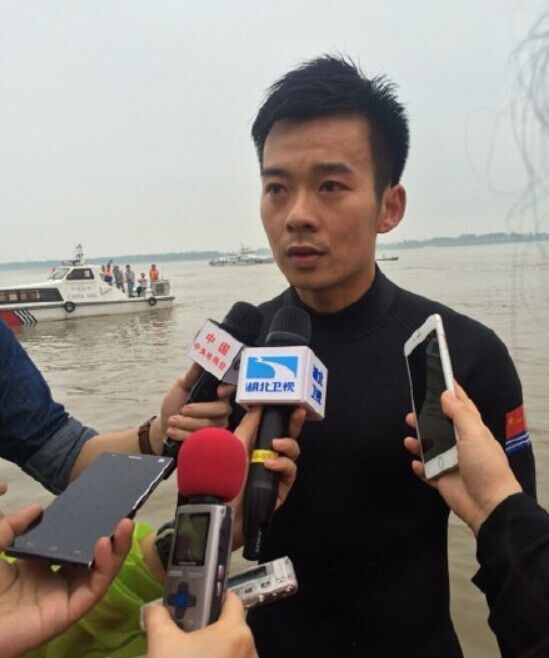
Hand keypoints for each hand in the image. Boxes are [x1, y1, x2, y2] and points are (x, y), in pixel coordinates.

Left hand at [0, 503, 132, 657]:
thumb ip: (12, 525)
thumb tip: (38, 508)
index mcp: (37, 568)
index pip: (71, 546)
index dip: (88, 529)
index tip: (100, 509)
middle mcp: (54, 582)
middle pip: (92, 558)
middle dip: (111, 537)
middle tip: (123, 514)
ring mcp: (63, 597)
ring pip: (100, 573)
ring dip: (116, 548)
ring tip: (124, 524)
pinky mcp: (69, 612)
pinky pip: (93, 588)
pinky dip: (104, 566)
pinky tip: (104, 545)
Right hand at [144, 591, 257, 657]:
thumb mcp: (162, 644)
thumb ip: (158, 618)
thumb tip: (154, 608)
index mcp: (235, 631)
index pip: (231, 600)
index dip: (214, 597)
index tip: (197, 603)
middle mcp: (250, 650)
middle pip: (231, 628)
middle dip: (209, 630)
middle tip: (185, 636)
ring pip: (232, 652)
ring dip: (215, 654)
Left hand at [149, 364, 233, 453]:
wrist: (165, 426)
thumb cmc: (175, 404)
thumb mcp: (180, 387)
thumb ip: (191, 376)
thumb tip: (200, 361)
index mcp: (216, 392)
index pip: (230, 388)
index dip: (228, 389)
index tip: (219, 391)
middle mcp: (221, 408)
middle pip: (220, 409)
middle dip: (199, 410)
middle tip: (182, 410)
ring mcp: (218, 425)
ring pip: (209, 425)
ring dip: (187, 423)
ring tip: (172, 421)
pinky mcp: (211, 441)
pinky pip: (202, 438)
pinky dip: (184, 434)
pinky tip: (173, 430)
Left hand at [230, 406, 304, 548]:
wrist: (220, 509)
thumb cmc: (221, 476)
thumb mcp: (233, 446)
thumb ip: (247, 426)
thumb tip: (258, 405)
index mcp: (253, 446)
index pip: (272, 428)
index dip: (282, 416)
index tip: (290, 403)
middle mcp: (266, 458)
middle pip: (287, 438)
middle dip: (294, 425)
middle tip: (299, 413)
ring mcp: (275, 474)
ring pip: (293, 453)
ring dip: (288, 444)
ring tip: (276, 445)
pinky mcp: (281, 489)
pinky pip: (290, 471)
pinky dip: (283, 464)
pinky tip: (270, 464)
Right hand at [404, 382, 521, 534]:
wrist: (488, 505)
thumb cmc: (485, 466)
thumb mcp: (474, 435)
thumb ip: (459, 414)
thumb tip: (446, 394)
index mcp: (473, 431)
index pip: (462, 406)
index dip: (452, 393)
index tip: (440, 378)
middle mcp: (461, 444)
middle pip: (440, 426)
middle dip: (426, 418)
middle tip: (412, 411)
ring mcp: (450, 462)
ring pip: (430, 447)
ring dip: (418, 442)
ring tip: (408, 439)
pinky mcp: (441, 479)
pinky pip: (426, 471)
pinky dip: (419, 467)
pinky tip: (415, 464)